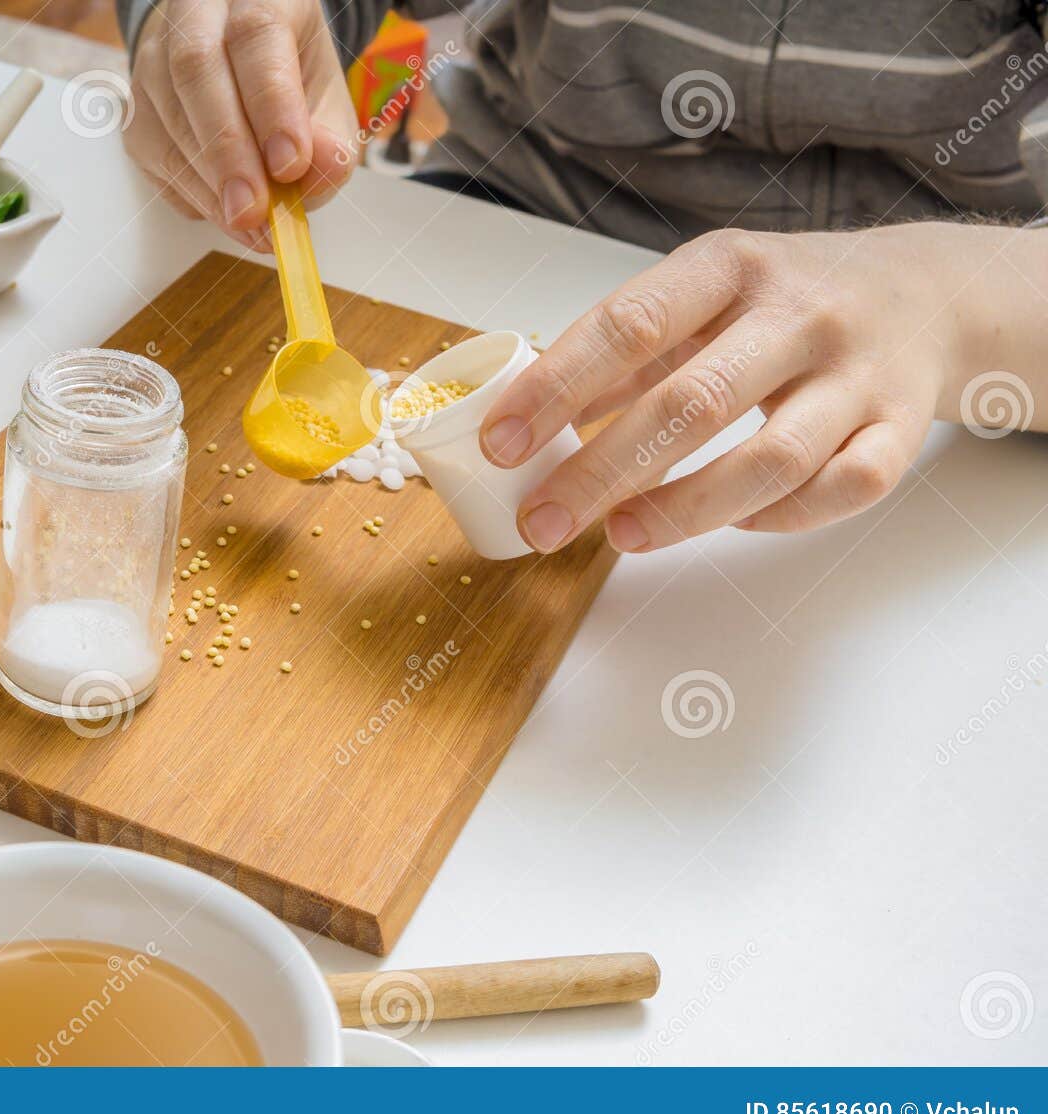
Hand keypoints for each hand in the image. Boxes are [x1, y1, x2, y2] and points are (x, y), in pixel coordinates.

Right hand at [125, 0, 357, 247]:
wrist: (234, 59)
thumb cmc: (286, 78)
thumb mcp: (326, 98)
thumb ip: (330, 138)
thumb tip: (316, 170)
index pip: (256, 35)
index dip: (272, 103)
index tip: (290, 165)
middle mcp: (194, 15)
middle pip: (196, 71)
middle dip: (228, 151)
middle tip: (256, 211)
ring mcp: (153, 61)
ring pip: (168, 119)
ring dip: (211, 186)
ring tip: (254, 227)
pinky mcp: (135, 110)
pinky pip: (156, 159)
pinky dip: (194, 197)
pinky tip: (227, 213)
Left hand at [478, 222, 1045, 553]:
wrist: (923, 293)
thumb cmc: (782, 302)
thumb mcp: (701, 296)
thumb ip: (622, 356)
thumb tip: (528, 421)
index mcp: (731, 266)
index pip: (629, 325)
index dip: (557, 388)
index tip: (501, 444)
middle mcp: (800, 313)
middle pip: (691, 403)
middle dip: (602, 472)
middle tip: (543, 521)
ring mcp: (857, 373)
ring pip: (771, 461)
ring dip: (683, 509)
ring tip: (619, 536)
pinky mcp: (900, 429)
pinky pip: (841, 490)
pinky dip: (779, 517)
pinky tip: (730, 522)